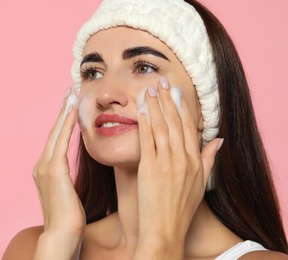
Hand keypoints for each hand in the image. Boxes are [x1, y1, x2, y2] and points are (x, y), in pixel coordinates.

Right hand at [32, 90, 84, 258]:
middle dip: (62, 111)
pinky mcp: (53, 170)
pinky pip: (61, 142)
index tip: (69, 106)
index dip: (62, 121)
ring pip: (56, 133)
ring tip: (72, 95)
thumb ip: (66, 180)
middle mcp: (41, 165)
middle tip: (70, 92)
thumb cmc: (69, 218)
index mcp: (45, 170)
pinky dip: (66, 125)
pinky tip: (73, 112)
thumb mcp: (67, 193)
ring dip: (64, 112)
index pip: (55, 140)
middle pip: (53, 132)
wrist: (62, 234)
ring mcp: (45, 167)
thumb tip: (71, 176)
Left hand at [134, 78, 222, 258]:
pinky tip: (140, 110)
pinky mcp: (149, 169)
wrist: (166, 230)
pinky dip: (144, 123)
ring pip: (161, 128)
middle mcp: (183, 159)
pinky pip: (146, 140)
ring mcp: (166, 163)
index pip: (189, 127)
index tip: (175, 91)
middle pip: (175, 123)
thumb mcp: (202, 183)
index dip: (181, 107)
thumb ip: (209, 159)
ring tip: (149, 90)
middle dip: (167, 100)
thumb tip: (219, 140)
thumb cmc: (182, 208)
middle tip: (160, 81)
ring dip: (155, 106)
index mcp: (195, 161)